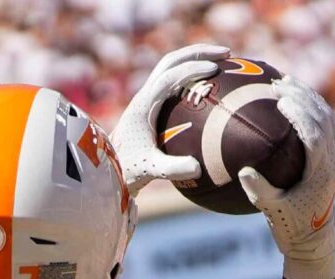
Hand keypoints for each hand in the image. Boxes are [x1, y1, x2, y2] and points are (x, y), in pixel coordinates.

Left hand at [110, 45, 225, 193]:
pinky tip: (215, 86)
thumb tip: (197, 168)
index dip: (191, 69)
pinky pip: (176, 83)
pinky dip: (194, 78)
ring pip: (173, 68)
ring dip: (196, 60)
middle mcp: (145, 95)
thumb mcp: (151, 170)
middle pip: (171, 61)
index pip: (168, 77)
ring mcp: (148, 98)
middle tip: (227, 53)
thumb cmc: (128, 168)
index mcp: (144, 105)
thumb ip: (172, 168)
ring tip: (224, 63)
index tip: (214, 69)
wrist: (108, 168)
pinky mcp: (153, 105)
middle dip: (199, 53)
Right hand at [239, 81, 334, 278]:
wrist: (313, 237)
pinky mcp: (330, 155)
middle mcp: (333, 160)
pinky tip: (291, 97)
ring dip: (307, 97)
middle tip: (278, 85)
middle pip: (323, 119)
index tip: (281, 102)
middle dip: (302, 98)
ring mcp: (334, 156)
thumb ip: (260, 190)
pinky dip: (310, 106)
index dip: (300, 115)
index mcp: (322, 172)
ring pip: (327, 117)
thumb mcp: (271, 210)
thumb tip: (244, 170)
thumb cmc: (290, 225)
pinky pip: (324, 123)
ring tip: (285, 82)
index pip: (314, 135)